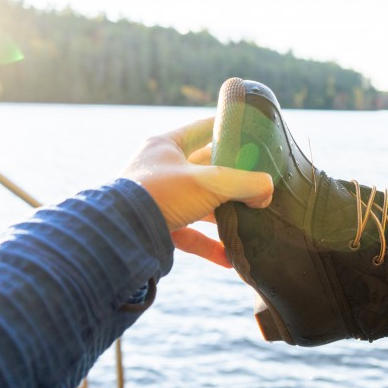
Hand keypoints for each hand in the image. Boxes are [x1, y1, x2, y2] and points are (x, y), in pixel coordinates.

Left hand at [121, 118, 272, 266]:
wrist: (120, 235)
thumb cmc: (161, 194)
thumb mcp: (210, 182)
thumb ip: (245, 183)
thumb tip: (267, 190)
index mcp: (166, 146)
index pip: (203, 129)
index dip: (228, 128)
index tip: (251, 132)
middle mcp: (161, 170)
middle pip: (206, 170)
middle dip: (233, 177)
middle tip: (259, 181)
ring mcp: (160, 200)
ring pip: (200, 204)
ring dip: (225, 214)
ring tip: (251, 219)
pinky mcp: (159, 227)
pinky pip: (190, 235)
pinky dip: (210, 245)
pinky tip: (231, 258)